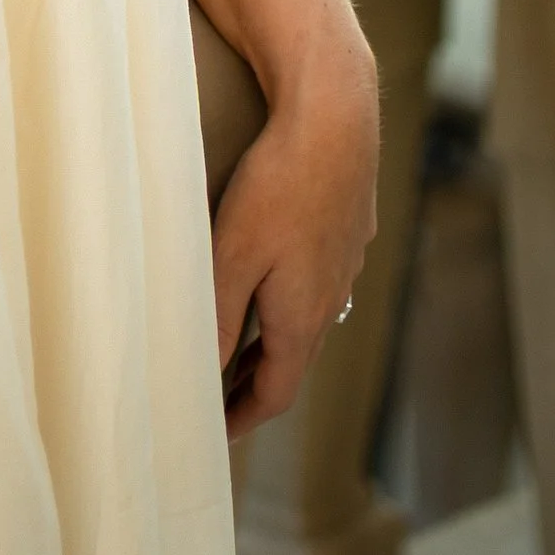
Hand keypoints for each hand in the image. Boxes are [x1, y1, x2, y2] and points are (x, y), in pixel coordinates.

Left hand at [211, 56, 378, 435]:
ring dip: (274, 342)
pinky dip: (290, 300)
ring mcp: (343, 266)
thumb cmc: (278, 187)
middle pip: (292, 362)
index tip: (217, 432)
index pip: (275, 392)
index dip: (244, 416)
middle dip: (256, 385)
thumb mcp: (233, 255)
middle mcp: (330, 300)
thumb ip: (220, 318)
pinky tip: (274, 277)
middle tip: (222, 398)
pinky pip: (318, 283)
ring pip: (306, 321)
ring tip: (242, 346)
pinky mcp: (347, 233)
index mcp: (302, 318)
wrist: (336, 122)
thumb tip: (207, 375)